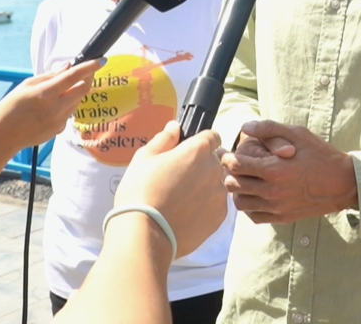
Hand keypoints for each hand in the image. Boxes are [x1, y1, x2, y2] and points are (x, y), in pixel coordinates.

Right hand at [0, 58, 101, 154]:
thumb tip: (68, 67)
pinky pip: (69, 113)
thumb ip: (49, 76)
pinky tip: (51, 106)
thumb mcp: (26, 86)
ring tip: (59, 90)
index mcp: (45, 94)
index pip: (73, 77)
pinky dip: (66, 105)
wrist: (2, 137)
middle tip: (87, 71)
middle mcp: (55, 108)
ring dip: (75, 92)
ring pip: (77, 101)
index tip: (100, 60)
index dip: (89, 67)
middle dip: (88, 78)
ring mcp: (59, 121)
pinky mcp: (59, 130)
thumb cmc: (9, 108)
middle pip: (82, 90)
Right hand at [112, 121, 226, 257]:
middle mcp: (214, 169)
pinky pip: (215, 204)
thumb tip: (175, 126)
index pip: (212, 136)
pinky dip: (204, 207)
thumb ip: (164, 139)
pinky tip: (185, 214)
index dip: (200, 142)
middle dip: (200, 166)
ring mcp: (219, 194)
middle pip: (213, 161)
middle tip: (177, 179)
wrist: (145, 234)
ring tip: (180, 200)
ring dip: (203, 187)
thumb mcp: (144, 158)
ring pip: (215, 183)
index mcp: (198, 150)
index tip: (187, 152)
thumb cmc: (141, 191)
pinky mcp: (219, 216)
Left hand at [220, 120, 356, 223]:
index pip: (236, 165)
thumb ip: (269, 128)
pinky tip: (254, 194)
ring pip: (240, 203)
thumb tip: (244, 127)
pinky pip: (254, 216)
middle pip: (233, 185)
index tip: (226, 152)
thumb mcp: (298, 133)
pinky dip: (249, 206)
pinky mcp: (282, 217)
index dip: (226, 157)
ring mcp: (277, 207)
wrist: (342, 183)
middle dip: (228, 173)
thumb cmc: (320, 154)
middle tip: (231, 166)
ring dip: (236, 190)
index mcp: (275, 170)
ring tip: (242, 180)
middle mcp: (273, 191)